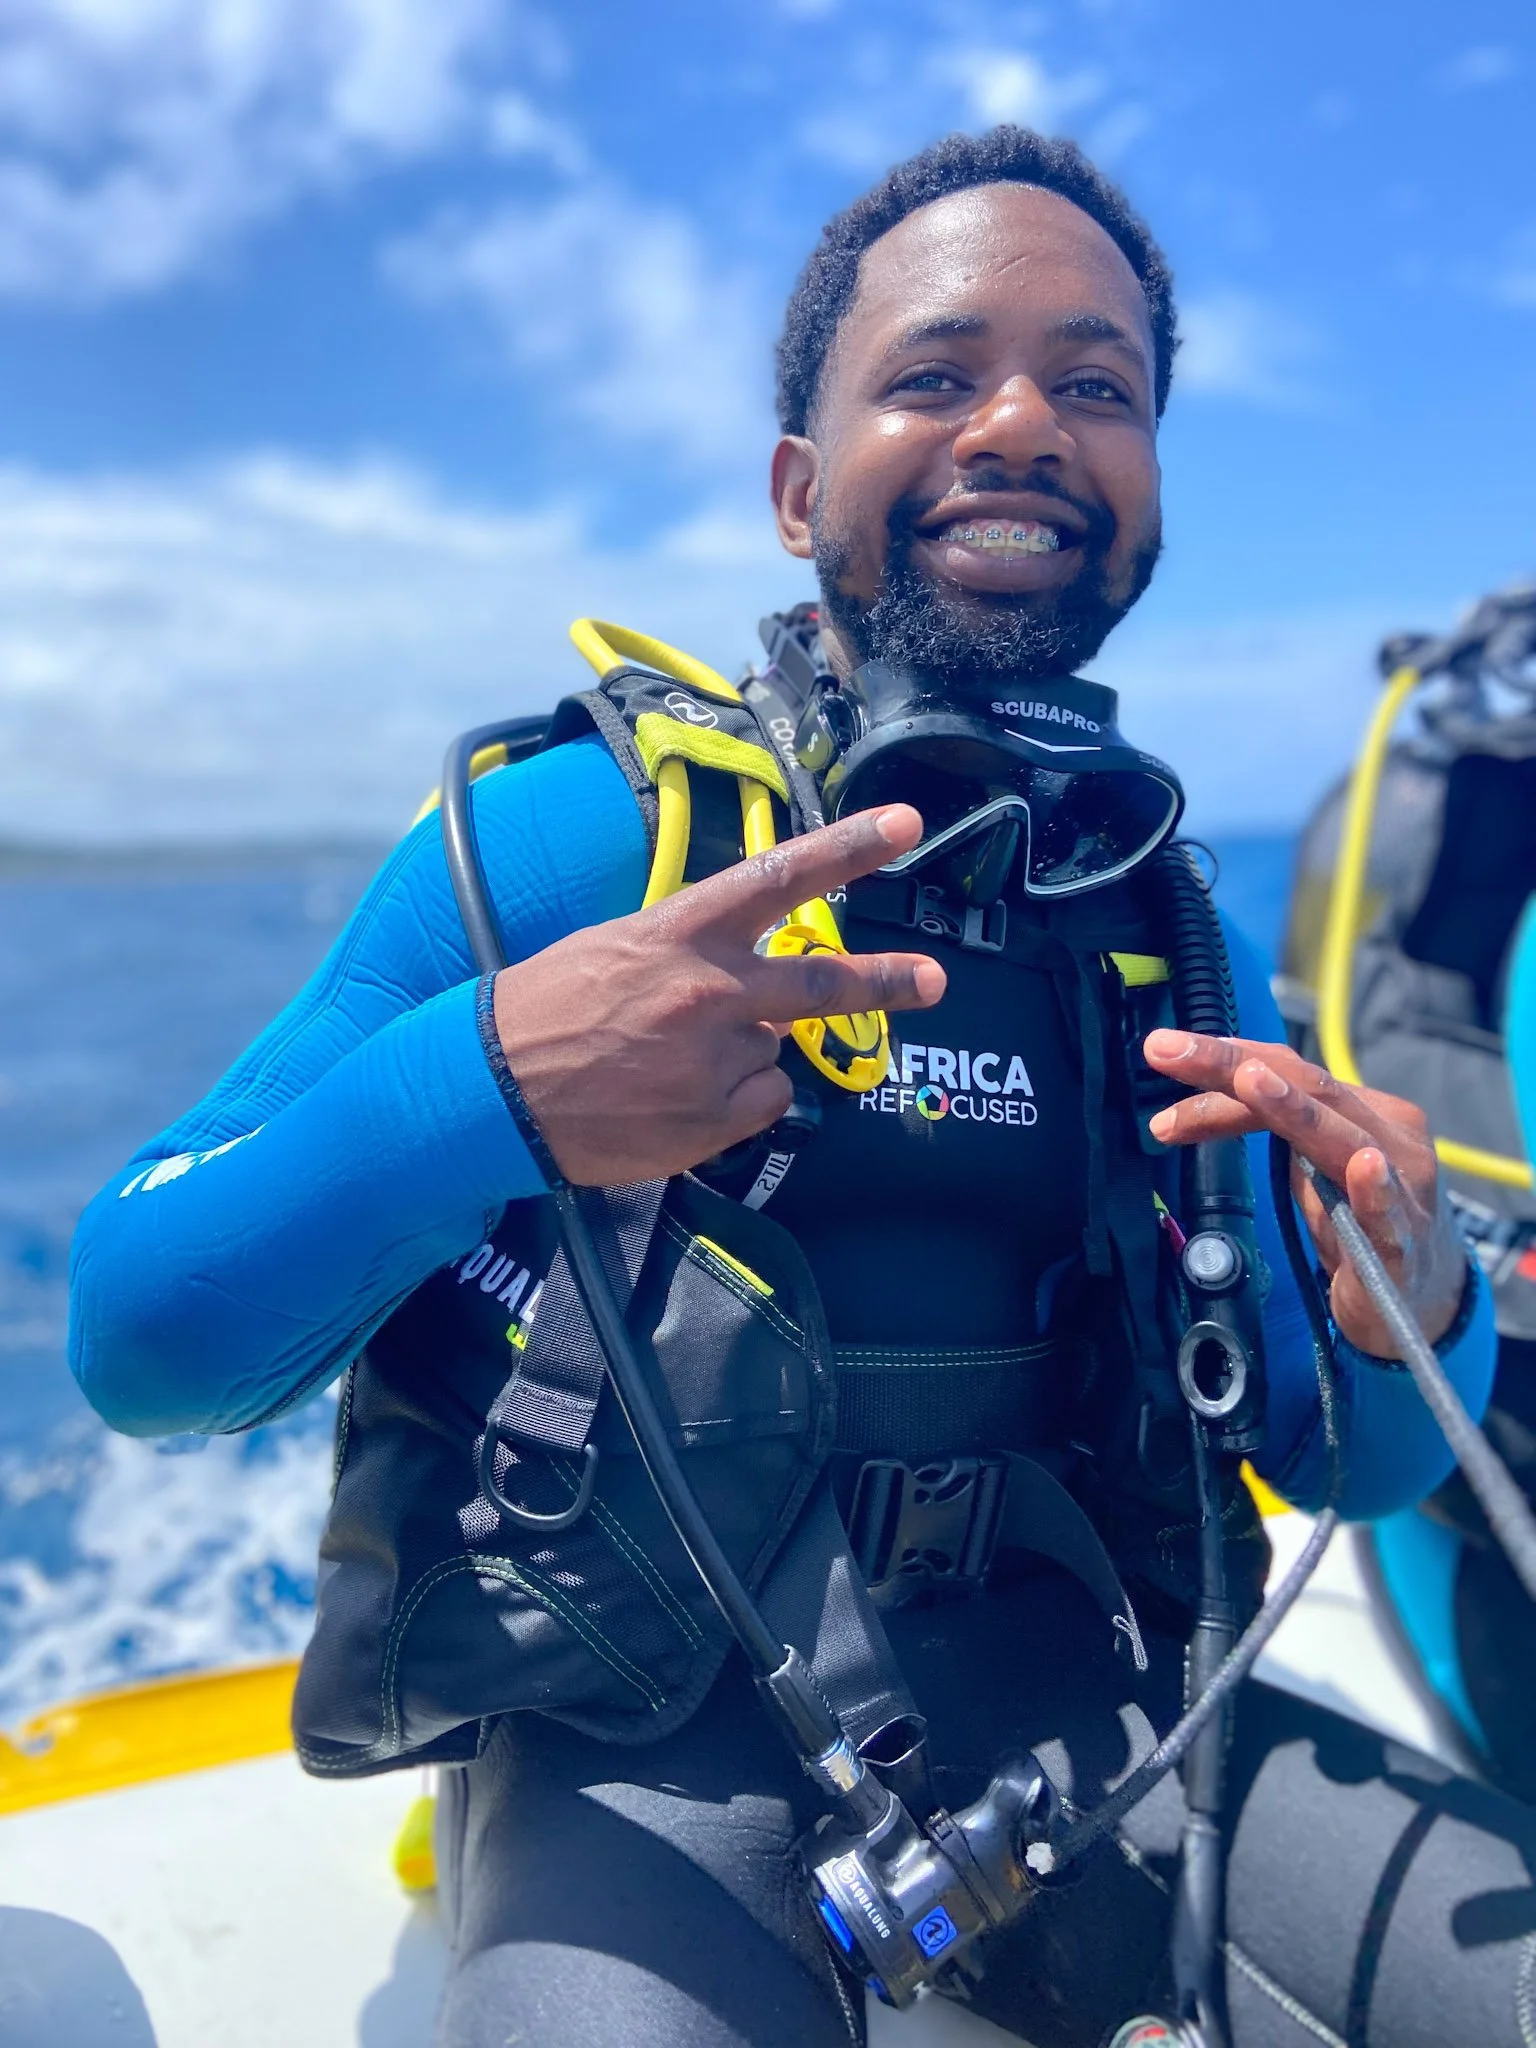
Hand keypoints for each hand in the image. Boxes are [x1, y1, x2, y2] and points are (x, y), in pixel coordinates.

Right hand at [493, 804, 944, 1184]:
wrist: (489, 1090)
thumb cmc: (547, 1008)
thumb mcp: (618, 948)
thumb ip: (695, 953)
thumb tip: (755, 978)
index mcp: (681, 933)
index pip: (778, 876)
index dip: (848, 848)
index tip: (904, 826)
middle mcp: (710, 991)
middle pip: (821, 983)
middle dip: (887, 981)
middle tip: (933, 981)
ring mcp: (716, 1059)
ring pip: (775, 1054)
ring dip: (743, 1058)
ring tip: (670, 1065)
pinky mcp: (714, 1120)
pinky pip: (760, 1104)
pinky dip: (733, 1104)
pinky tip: (674, 1099)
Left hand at [1142, 1032, 1467, 1355]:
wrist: (1423, 1296)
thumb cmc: (1358, 1221)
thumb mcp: (1306, 1170)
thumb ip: (1270, 1131)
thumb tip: (1192, 1106)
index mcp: (1361, 1111)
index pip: (1287, 1071)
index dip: (1225, 1058)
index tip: (1162, 1051)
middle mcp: (1387, 1135)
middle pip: (1305, 1088)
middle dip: (1230, 1066)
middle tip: (1164, 1051)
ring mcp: (1402, 1188)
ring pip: (1342, 1138)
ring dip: (1293, 1109)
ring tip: (1249, 1081)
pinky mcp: (1403, 1245)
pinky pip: (1389, 1214)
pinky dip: (1375, 1190)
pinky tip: (1365, 1168)